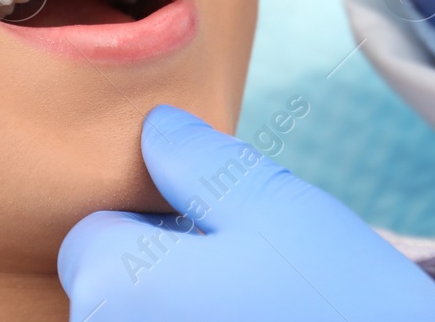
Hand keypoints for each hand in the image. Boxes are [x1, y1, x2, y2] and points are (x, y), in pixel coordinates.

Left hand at [57, 105, 434, 321]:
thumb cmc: (341, 303)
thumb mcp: (275, 207)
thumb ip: (198, 163)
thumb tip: (154, 130)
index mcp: (115, 290)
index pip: (93, 238)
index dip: (157, 226)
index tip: (218, 238)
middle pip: (113, 292)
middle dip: (166, 276)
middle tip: (251, 280)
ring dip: (190, 312)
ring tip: (265, 313)